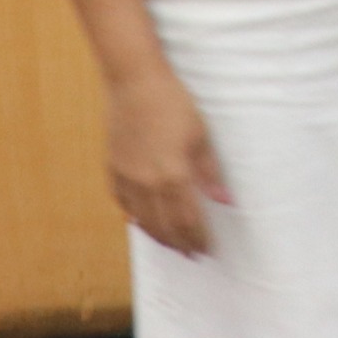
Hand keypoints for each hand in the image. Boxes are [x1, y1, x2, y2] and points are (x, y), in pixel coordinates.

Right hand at [108, 64, 230, 255]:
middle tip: (191, 255)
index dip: (197, 238)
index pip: (187, 220)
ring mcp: (126, 177)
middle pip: (163, 226)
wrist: (134, 83)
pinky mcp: (112, 168)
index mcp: (172, 176)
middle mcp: (146, 184)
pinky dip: (133, 216)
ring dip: (157, 235)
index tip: (207, 250)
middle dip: (179, 244)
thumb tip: (225, 201)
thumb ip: (210, 172)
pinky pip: (122, 202)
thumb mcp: (200, 135)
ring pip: (141, 219)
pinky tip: (140, 222)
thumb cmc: (173, 103)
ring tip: (171, 245)